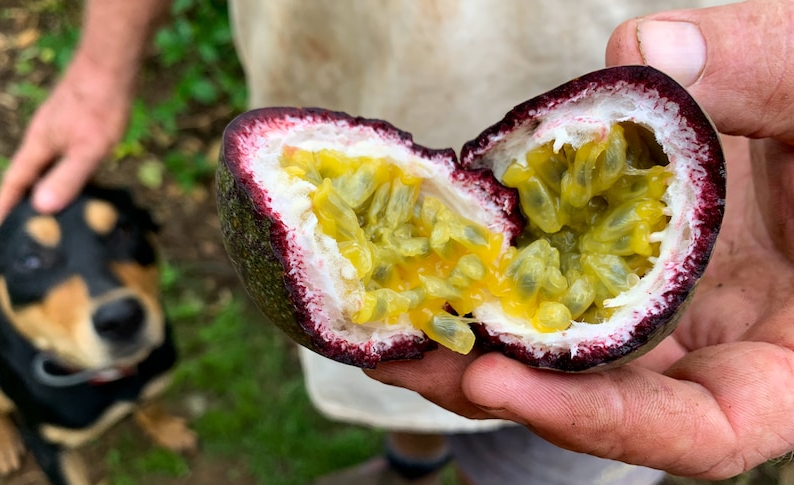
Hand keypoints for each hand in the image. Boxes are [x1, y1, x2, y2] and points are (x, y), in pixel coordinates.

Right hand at [0, 54, 133, 222]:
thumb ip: (67, 177)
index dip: (7, 206)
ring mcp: (58, 128)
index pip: (15, 181)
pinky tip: (83, 183)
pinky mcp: (74, 123)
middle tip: (30, 229)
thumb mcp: (87, 149)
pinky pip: (63, 155)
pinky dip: (66, 173)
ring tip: (55, 213)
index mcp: (38, 145)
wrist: (111, 67)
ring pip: (46, 164)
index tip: (3, 229)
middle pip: (27, 173)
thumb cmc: (99, 107)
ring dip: (45, 187)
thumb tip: (42, 208)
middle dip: (24, 200)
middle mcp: (43, 137)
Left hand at [368, 1, 793, 478]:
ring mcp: (659, 313)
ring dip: (471, 339)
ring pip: (560, 350)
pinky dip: (495, 273)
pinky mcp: (614, 263)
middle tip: (398, 355)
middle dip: (491, 386)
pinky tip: (434, 251)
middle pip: (596, 401)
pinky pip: (549, 280)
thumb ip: (765, 75)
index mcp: (783, 353)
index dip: (600, 423)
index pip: (701, 433)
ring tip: (387, 314)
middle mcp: (712, 349)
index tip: (498, 384)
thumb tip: (649, 52)